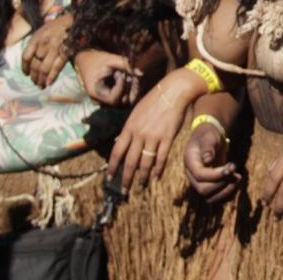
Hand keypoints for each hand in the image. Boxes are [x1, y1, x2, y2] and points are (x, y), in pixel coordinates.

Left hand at [22, 14, 72, 87]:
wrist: (73, 20)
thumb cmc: (56, 27)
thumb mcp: (41, 31)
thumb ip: (35, 44)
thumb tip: (30, 60)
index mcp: (36, 39)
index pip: (26, 57)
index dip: (24, 67)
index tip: (26, 74)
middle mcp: (44, 44)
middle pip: (35, 64)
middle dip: (34, 76)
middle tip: (34, 82)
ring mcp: (55, 49)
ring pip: (44, 68)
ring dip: (41, 79)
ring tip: (40, 85)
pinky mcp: (66, 52)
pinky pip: (57, 67)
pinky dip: (52, 76)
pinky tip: (48, 83)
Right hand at [74, 49, 141, 106]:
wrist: (87, 59)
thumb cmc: (97, 59)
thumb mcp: (110, 60)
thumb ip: (125, 65)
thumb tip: (141, 73)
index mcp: (95, 93)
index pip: (113, 99)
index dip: (121, 87)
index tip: (121, 74)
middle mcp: (99, 100)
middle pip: (120, 101)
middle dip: (129, 88)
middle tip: (131, 75)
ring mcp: (105, 100)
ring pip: (124, 100)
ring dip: (131, 88)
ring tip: (130, 75)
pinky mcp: (111, 96)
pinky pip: (123, 97)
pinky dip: (129, 88)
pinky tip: (129, 78)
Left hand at [108, 70, 195, 191]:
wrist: (173, 92)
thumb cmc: (153, 101)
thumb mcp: (135, 113)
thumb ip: (129, 129)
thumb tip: (122, 143)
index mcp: (129, 128)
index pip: (117, 152)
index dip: (112, 167)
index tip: (109, 178)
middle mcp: (139, 134)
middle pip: (130, 161)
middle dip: (126, 178)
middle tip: (123, 191)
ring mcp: (154, 137)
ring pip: (145, 163)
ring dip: (142, 177)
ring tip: (140, 187)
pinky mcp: (168, 138)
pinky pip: (161, 158)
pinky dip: (158, 169)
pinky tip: (156, 177)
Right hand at [184, 121, 239, 203]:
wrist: (209, 138)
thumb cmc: (208, 135)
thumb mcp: (208, 136)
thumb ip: (207, 147)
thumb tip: (207, 160)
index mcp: (190, 163)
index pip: (200, 176)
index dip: (216, 175)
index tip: (231, 167)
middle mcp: (193, 176)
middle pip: (203, 190)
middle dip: (222, 183)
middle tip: (235, 171)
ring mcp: (201, 182)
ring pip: (210, 198)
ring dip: (226, 191)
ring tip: (238, 177)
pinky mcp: (210, 185)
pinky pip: (217, 198)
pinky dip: (228, 193)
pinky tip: (236, 181)